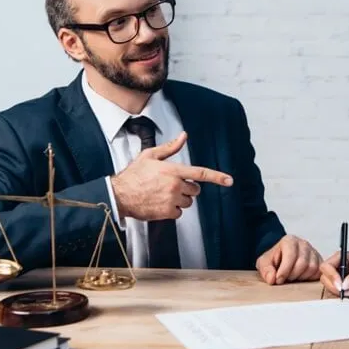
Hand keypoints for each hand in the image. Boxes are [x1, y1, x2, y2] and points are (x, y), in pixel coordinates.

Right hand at [111, 132, 233, 220]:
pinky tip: (160, 203)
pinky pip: (179, 212)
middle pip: (195, 189)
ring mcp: (171, 200)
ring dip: (180, 199)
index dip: (217, 177)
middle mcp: (175, 185)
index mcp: (173, 170)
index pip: (200, 173)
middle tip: (171, 185)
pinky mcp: (167, 212)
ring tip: (163, 194)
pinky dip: (173, 210)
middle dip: (187, 188)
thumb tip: (183, 136)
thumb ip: (170, 147)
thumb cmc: (134, 175)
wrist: (119, 194)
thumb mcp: (151, 155)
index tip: (229, 181)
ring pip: (188, 201)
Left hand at [256, 235, 322, 284]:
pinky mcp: (319, 261)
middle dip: (292, 275)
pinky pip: (318, 272)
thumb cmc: (274, 260)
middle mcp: (303, 244)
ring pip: (312, 268)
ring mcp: (313, 252)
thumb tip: (272, 279)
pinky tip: (301, 277)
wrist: (281, 258)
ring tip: (292, 277)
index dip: (284, 270)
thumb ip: (266, 270)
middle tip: (285, 279)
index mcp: (289, 241)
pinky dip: (310, 278)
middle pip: (302, 263)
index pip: (291, 255)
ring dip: (301, 277)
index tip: (278, 280)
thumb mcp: (264, 263)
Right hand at [319, 250, 348, 297]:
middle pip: (326, 278)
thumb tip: (345, 285)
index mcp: (340, 257)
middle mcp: (337, 265)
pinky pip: (340, 291)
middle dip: (337, 288)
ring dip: (344, 292)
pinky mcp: (343, 283)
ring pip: (332, 286)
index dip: (331, 277)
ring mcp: (340, 275)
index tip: (341, 286)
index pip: (326, 267)